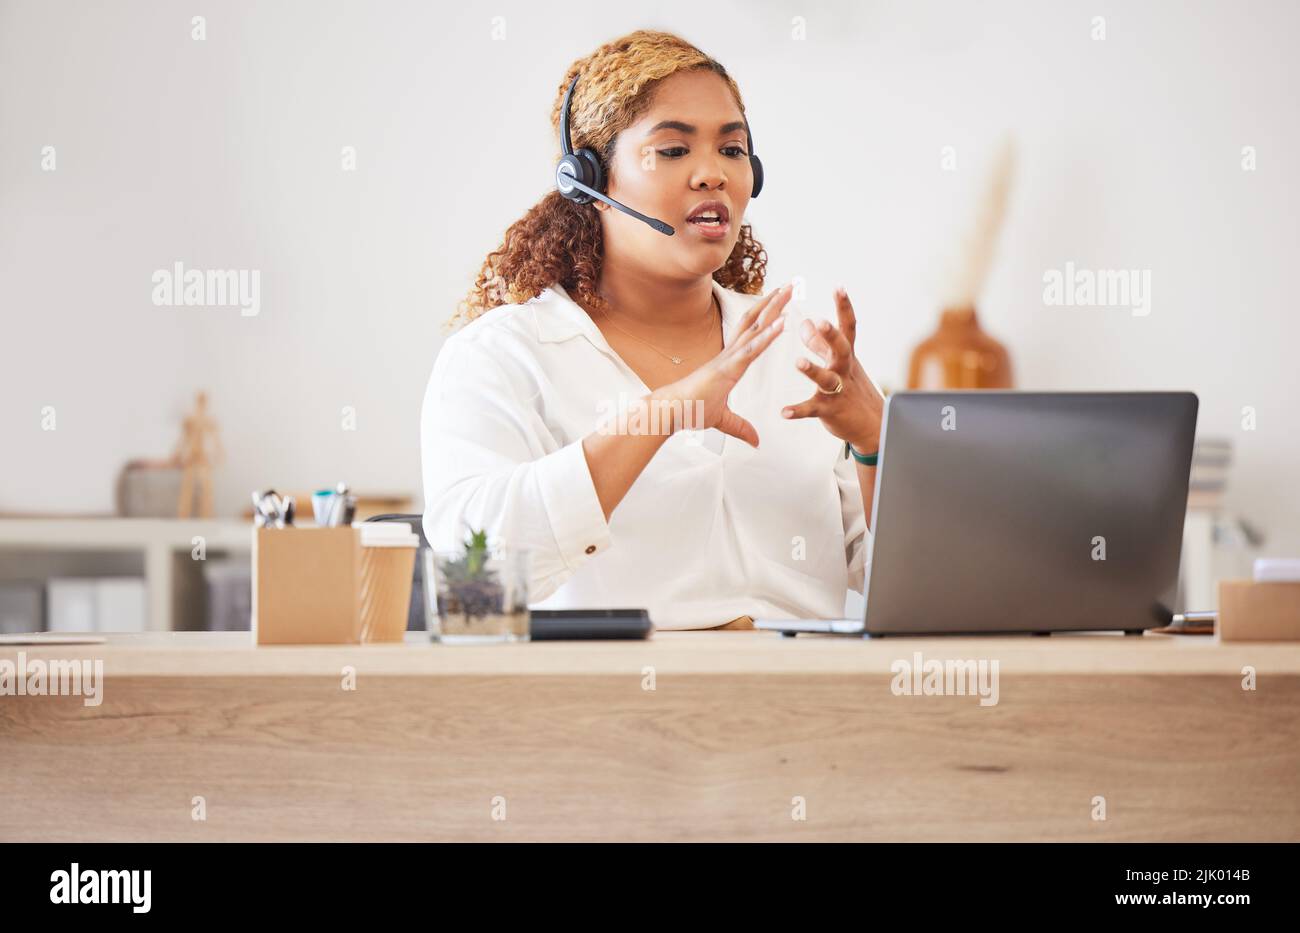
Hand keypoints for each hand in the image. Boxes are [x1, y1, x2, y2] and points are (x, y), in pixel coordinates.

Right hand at [653, 284, 791, 446]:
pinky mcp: (728, 368)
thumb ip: (741, 428)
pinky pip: (752, 349)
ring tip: (788, 291)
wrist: (672, 412)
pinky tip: (783, 322)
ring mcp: (729, 358)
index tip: (780, 302)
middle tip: (790, 285)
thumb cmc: (691, 411)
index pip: (752, 332)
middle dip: (773, 302)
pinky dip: (768, 335)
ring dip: (773, 308)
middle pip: (755, 321)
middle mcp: (731, 353)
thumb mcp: (723, 421)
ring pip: (755, 328)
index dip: (766, 316)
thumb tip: (756, 442)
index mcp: (730, 361)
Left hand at [781, 287, 883, 452]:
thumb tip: (805, 322)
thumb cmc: (852, 388)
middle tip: (820, 321)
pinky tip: (784, 412)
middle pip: (841, 348)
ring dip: (812, 370)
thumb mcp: (839, 362)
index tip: (839, 287)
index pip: (848, 327)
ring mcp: (838, 389)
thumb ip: (820, 343)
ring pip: (826, 378)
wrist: (873, 424)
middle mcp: (844, 368)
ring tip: (798, 362)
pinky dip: (798, 410)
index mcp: (846, 355)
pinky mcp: (830, 409)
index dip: (844, 307)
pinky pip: (812, 409)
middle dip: (831, 335)